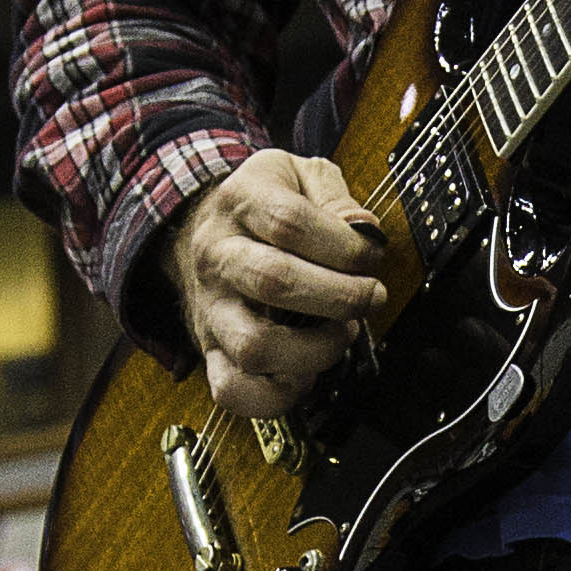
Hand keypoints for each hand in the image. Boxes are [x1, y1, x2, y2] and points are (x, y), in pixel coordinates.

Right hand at [170, 149, 386, 418]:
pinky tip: (307, 372)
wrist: (200, 230)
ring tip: (342, 333)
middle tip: (371, 297)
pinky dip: (278, 395)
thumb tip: (363, 232)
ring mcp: (211, 308)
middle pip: (274, 281)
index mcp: (240, 202)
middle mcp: (217, 256)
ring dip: (314, 350)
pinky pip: (232, 390)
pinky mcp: (210, 349)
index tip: (371, 256)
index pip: (289, 222)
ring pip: (254, 346)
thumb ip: (334, 195)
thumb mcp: (297, 174)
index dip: (343, 245)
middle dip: (340, 296)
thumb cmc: (263, 206)